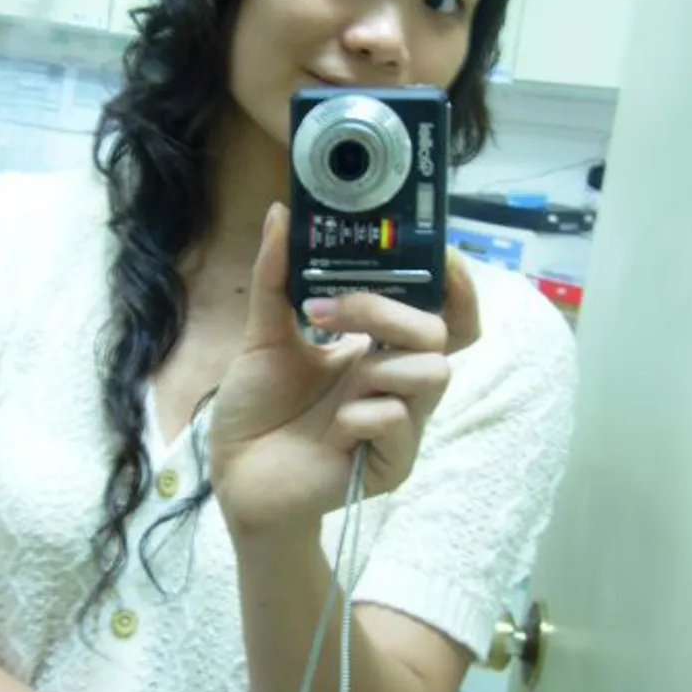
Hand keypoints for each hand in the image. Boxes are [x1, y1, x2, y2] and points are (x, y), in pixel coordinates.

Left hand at [208, 203, 480, 540]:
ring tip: (332, 384)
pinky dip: (359, 416)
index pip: (441, 311)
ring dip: (378, 367)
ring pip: (434, 374)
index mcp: (376, 348)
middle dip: (388, 311)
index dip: (454, 281)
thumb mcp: (263, 337)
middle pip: (440, 333)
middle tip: (329, 311)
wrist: (237, 478)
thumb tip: (281, 213)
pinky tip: (331, 429)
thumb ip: (276, 278)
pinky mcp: (391, 464)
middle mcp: (394, 381)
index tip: (434, 251)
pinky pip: (398, 422)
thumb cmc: (258, 411)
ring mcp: (399, 424)